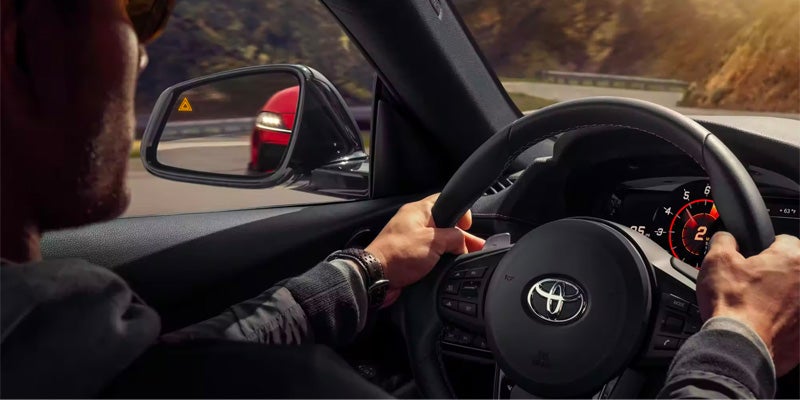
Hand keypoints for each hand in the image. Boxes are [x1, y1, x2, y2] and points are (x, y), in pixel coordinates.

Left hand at [366, 194, 485, 306]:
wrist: (375, 278)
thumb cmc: (397, 255)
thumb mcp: (434, 242)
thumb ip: (453, 238)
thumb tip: (463, 242)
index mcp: (418, 211)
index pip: (444, 201)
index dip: (460, 212)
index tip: (468, 227)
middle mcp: (414, 223)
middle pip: (444, 224)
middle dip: (460, 236)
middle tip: (475, 246)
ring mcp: (411, 240)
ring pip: (438, 241)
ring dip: (451, 249)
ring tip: (466, 258)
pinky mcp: (409, 256)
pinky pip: (430, 254)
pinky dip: (440, 259)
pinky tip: (449, 267)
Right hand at [697, 232, 799, 375]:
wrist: (740, 347)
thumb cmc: (733, 305)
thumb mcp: (716, 260)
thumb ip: (724, 240)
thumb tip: (726, 238)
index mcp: (793, 258)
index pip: (783, 240)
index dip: (762, 248)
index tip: (752, 259)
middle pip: (792, 269)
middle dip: (774, 274)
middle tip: (751, 284)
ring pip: (795, 295)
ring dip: (781, 297)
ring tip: (756, 306)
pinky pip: (794, 321)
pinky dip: (783, 321)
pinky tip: (764, 324)